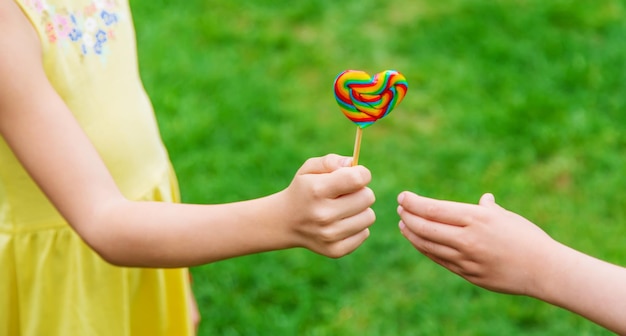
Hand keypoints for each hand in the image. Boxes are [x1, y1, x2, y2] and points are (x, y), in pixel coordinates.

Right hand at [281, 154, 375, 257]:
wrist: (285, 221)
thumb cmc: (303, 190)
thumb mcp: (310, 169)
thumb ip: (332, 161)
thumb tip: (352, 164)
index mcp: (317, 190)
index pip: (357, 179)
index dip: (362, 174)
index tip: (356, 175)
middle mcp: (323, 214)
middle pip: (367, 197)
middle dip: (361, 192)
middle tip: (345, 194)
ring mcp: (329, 235)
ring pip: (369, 216)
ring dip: (360, 210)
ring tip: (343, 208)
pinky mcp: (335, 250)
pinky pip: (364, 233)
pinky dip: (357, 227)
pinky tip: (341, 223)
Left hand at [397, 191, 555, 294]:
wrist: (544, 270)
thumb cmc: (527, 238)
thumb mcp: (506, 217)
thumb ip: (488, 209)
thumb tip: (484, 199)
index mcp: (476, 218)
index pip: (433, 209)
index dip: (413, 203)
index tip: (403, 197)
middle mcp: (467, 238)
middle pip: (425, 227)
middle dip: (407, 216)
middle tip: (399, 209)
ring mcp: (466, 259)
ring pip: (428, 245)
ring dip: (411, 234)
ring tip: (402, 224)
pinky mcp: (467, 274)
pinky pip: (439, 260)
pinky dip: (424, 249)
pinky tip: (418, 242)